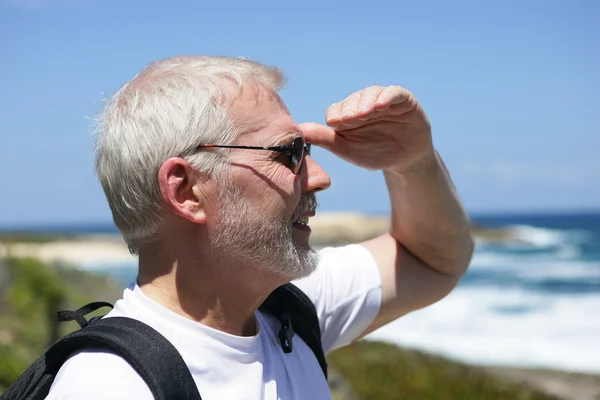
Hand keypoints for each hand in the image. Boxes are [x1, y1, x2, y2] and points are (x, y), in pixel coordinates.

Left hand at [300, 85, 433, 172]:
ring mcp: (383, 100)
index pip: (337, 110)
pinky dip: (386, 97)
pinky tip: (380, 106)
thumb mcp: (348, 149)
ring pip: (371, 94)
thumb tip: (299, 132)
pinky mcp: (403, 100)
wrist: (404, 160)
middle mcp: (363, 104)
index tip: (334, 124)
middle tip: (347, 119)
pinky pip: (394, 93)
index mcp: (348, 115)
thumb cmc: (374, 153)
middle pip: (353, 100)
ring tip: (364, 113)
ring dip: (366, 103)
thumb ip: (325, 139)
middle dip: (349, 109)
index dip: (335, 115)